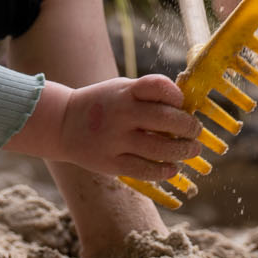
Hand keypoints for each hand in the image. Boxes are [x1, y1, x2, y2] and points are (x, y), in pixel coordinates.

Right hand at [22, 75, 202, 180]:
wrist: (62, 123)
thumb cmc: (104, 104)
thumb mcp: (122, 89)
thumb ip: (149, 96)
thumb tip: (188, 109)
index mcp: (126, 91)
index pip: (159, 87)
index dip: (177, 95)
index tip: (181, 104)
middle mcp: (121, 114)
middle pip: (165, 119)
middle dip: (188, 127)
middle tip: (195, 131)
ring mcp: (114, 140)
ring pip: (159, 149)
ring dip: (182, 151)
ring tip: (192, 150)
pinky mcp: (109, 163)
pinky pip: (143, 170)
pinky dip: (163, 171)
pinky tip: (172, 168)